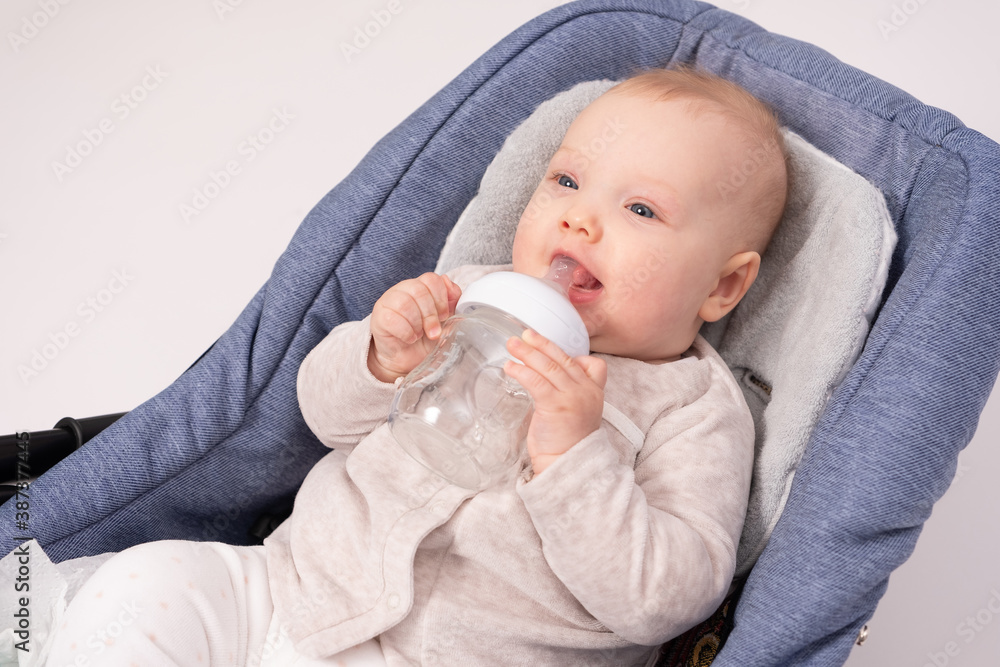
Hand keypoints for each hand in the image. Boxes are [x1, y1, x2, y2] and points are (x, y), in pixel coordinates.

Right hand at [368, 272, 461, 381]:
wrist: (408, 359)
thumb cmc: (425, 338)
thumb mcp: (445, 321)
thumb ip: (451, 301)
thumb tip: (449, 283)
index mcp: (420, 287)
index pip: (431, 279)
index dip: (441, 298)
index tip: (444, 316)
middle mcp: (403, 290)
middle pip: (419, 290)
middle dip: (430, 314)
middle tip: (434, 332)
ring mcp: (388, 301)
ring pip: (405, 303)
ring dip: (417, 324)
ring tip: (419, 334)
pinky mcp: (379, 317)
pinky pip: (393, 319)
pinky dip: (406, 332)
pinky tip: (409, 338)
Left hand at [504, 329, 606, 475]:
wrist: (567, 465)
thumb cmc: (566, 443)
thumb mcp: (576, 413)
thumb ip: (566, 394)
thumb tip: (543, 378)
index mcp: (594, 392)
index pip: (591, 363)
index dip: (569, 352)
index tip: (549, 346)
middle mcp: (586, 391)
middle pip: (564, 359)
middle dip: (542, 344)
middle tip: (525, 334)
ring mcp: (573, 397)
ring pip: (549, 367)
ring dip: (528, 353)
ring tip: (512, 344)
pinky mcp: (556, 405)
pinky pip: (537, 381)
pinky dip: (522, 371)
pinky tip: (510, 367)